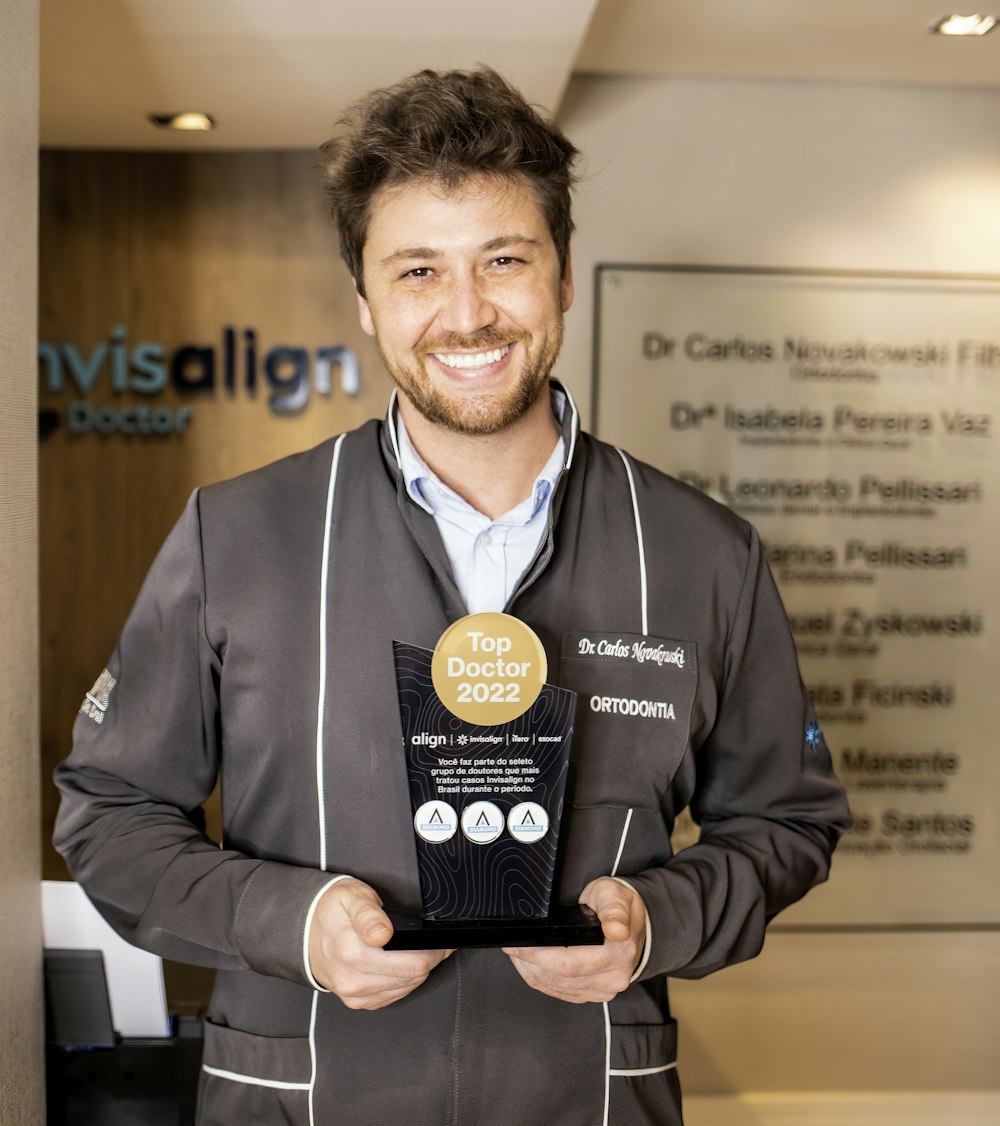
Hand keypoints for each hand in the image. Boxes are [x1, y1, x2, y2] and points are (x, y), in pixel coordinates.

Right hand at [307, 877, 452, 1009]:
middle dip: (431, 958)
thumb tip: (382, 934)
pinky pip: (395, 995)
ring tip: (420, 949)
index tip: (443, 939)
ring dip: (419, 970)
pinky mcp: (360, 1003)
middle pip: (414, 976)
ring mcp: (355, 995)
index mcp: (352, 952)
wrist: (307, 935)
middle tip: (437, 942)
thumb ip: (368, 913)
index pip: (412, 963)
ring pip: (408, 987)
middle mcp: (353, 979)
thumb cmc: (332, 911)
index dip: (435, 950)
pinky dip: (405, 980)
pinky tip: (402, 963)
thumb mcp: (351, 896)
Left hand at [502, 877, 645, 1003]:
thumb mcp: (616, 895)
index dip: (538, 956)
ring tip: (516, 951)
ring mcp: (603, 990)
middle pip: (558, 978)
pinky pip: (559, 992)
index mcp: (620, 952)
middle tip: (510, 945)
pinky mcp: (592, 994)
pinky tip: (530, 963)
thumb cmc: (619, 905)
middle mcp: (613, 977)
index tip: (517, 945)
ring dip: (530, 971)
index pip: (570, 963)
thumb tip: (616, 930)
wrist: (635, 925)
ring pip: (555, 987)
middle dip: (528, 961)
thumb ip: (614, 909)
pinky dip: (540, 978)